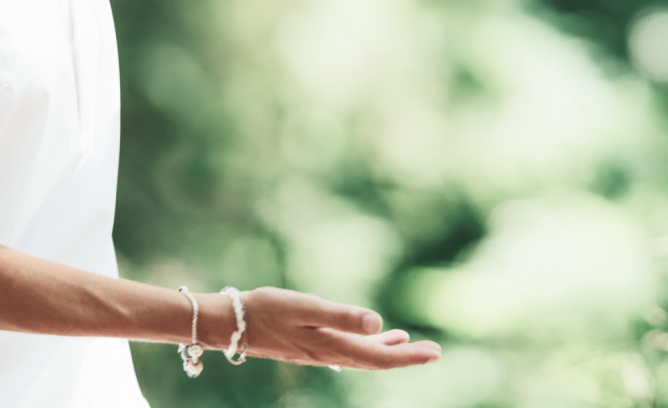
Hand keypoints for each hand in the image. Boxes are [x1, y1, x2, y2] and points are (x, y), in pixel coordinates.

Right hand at [240, 287, 441, 370]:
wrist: (232, 323)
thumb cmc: (268, 309)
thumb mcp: (307, 307)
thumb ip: (342, 315)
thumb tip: (378, 324)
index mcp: (333, 346)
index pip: (380, 358)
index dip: (410, 357)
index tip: (435, 353)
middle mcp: (329, 353)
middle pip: (375, 360)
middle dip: (406, 357)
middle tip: (434, 352)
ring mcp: (318, 351)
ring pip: (362, 356)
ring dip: (387, 351)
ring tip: (408, 342)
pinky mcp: (309, 345)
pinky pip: (347, 350)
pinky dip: (365, 345)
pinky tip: (366, 338)